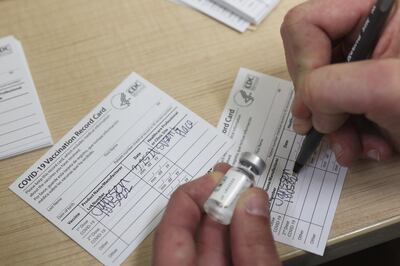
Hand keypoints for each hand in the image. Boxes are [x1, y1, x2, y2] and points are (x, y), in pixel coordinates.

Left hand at [153, 163, 280, 265]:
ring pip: (207, 245)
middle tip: (235, 178)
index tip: (218, 178)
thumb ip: (254, 247)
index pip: (171, 230)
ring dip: (227, 217)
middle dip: (214, 202)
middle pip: (190, 233)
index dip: (192, 197)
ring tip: (246, 193)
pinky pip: (221, 256)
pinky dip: (236, 238)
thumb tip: (252, 199)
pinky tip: (250, 221)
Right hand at [280, 0, 399, 165]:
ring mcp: (369, 61)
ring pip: (319, 89)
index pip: (307, 24)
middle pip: (308, 57)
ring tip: (351, 147)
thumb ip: (334, 87)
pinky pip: (336, 107)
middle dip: (317, 102)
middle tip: (326, 127)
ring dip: (331, 126)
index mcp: (379, 8)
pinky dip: (345, 133)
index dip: (303, 65)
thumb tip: (308, 106)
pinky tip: (365, 145)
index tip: (316, 102)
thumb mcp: (392, 89)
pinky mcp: (370, 87)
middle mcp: (370, 31)